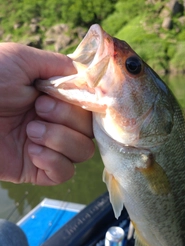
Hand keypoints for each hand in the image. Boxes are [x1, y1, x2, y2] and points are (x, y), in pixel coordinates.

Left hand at [0, 43, 93, 184]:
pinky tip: (31, 150)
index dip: (86, 104)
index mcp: (54, 98)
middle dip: (67, 119)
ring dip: (60, 140)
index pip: (89, 106)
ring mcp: (48, 147)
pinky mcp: (37, 170)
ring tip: (30, 131)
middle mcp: (55, 123)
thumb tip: (88, 78)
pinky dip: (53, 162)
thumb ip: (60, 65)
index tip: (66, 96)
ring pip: (82, 151)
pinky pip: (64, 173)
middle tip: (37, 109)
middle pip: (89, 130)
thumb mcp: (22, 59)